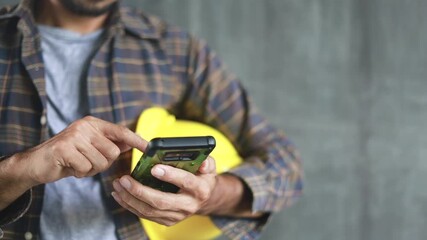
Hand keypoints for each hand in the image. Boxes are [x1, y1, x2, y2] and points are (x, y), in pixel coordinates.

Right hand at [16, 116, 146, 186]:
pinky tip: (70, 167)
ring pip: (100, 162)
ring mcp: (74, 136)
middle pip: (113, 151)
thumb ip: (109, 143)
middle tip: (88, 162)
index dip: (136, 140)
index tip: (149, 148)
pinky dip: (80, 173)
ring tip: (78, 164)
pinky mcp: (64, 149)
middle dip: (103, 163)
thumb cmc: (68, 156)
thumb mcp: (90, 147)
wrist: (37, 163)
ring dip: (91, 169)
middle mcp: (85, 126)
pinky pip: (85, 168)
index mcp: (93, 124)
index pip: (120, 131)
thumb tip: (130, 143)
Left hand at [112, 156, 216, 225]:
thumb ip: (207, 162)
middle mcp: (188, 205)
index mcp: (200, 189)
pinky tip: (120, 195)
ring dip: (130, 198)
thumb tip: (202, 162)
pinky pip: (145, 215)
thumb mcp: (209, 167)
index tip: (154, 168)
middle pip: (161, 201)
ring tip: (118, 185)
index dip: (170, 176)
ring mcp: (176, 215)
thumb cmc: (203, 177)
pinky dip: (130, 205)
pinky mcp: (167, 220)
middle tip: (124, 179)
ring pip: (149, 210)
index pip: (186, 182)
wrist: (205, 199)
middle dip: (140, 191)